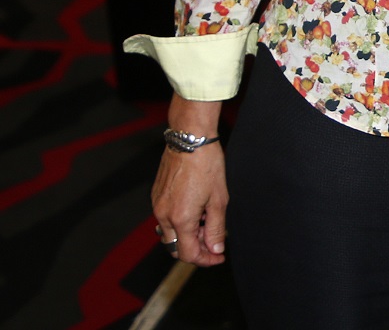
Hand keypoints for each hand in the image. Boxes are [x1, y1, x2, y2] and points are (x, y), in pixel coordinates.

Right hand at [152, 96, 227, 265]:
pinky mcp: (156, 196)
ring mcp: (157, 205)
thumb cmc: (207, 166)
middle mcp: (163, 215)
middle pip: (175, 247)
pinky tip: (197, 210)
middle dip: (196, 249)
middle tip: (215, 242)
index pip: (188, 254)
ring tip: (208, 222)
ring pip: (170, 233)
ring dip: (188, 235)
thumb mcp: (219, 200)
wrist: (190, 141)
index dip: (205, 259)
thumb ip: (216, 228)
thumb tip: (216, 249)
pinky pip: (166, 219)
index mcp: (180, 219)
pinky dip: (180, 222)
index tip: (219, 257)